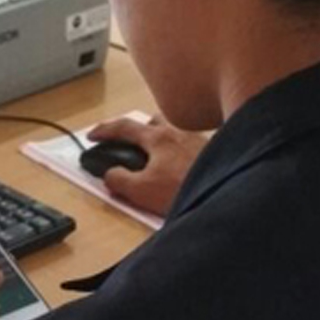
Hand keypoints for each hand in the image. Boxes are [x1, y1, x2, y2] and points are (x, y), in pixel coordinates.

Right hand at [88, 115, 208, 216]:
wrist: (225, 198)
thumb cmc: (186, 190)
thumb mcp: (141, 191)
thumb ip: (118, 181)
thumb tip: (110, 176)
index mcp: (158, 137)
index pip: (124, 126)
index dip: (104, 130)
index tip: (93, 135)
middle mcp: (179, 133)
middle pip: (153, 121)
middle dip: (138, 129)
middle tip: (128, 142)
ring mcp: (198, 142)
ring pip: (173, 132)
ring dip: (160, 140)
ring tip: (155, 158)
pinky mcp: (212, 154)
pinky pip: (190, 147)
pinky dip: (179, 153)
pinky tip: (180, 169)